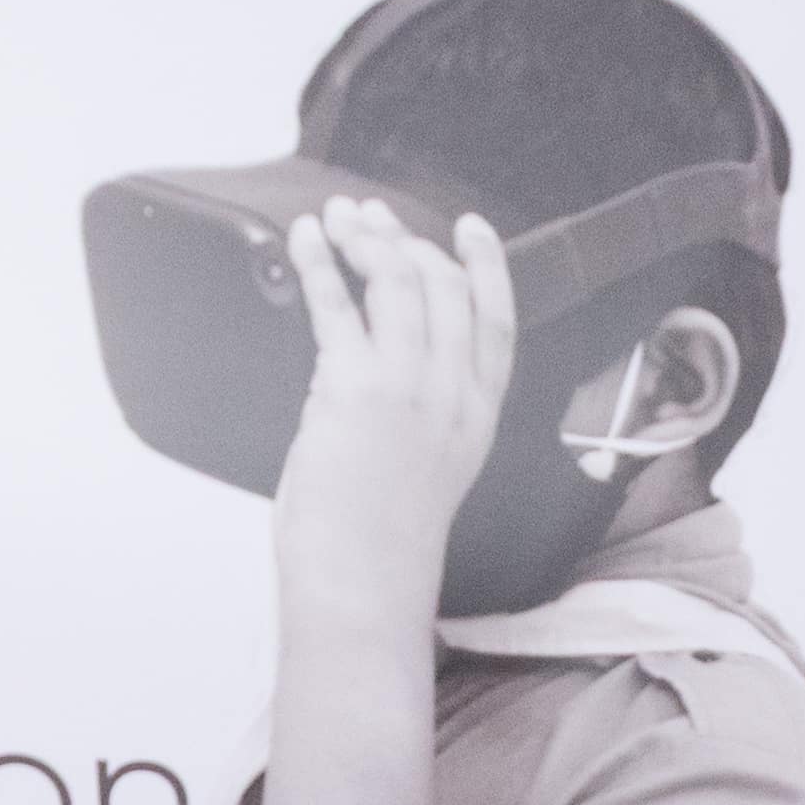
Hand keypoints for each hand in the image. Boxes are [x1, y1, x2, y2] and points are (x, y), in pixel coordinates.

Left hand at [270, 193, 517, 632]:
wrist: (363, 586)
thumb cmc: (381, 545)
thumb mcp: (427, 472)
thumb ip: (419, 415)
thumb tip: (375, 366)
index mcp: (477, 415)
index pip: (497, 320)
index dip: (485, 265)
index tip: (468, 227)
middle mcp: (451, 394)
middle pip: (444, 286)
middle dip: (405, 238)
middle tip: (370, 218)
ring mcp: (407, 387)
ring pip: (397, 281)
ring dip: (364, 238)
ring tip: (337, 219)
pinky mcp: (353, 387)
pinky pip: (337, 303)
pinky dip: (319, 261)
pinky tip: (307, 238)